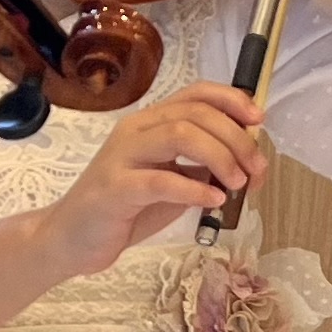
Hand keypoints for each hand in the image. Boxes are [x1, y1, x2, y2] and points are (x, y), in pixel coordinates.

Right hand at [34, 81, 267, 280]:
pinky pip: (161, 180)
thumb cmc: (125, 210)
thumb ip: (201, 168)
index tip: (259, 120)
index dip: (231, 100)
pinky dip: (195, 188)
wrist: (72, 238)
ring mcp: (123, 157)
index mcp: (150, 123)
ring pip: (179, 134)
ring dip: (220, 156)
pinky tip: (214, 200)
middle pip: (194, 114)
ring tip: (238, 184)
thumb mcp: (172, 182)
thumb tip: (248, 161)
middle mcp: (136, 130)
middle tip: (256, 169)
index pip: (194, 93)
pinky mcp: (116, 188)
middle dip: (236, 138)